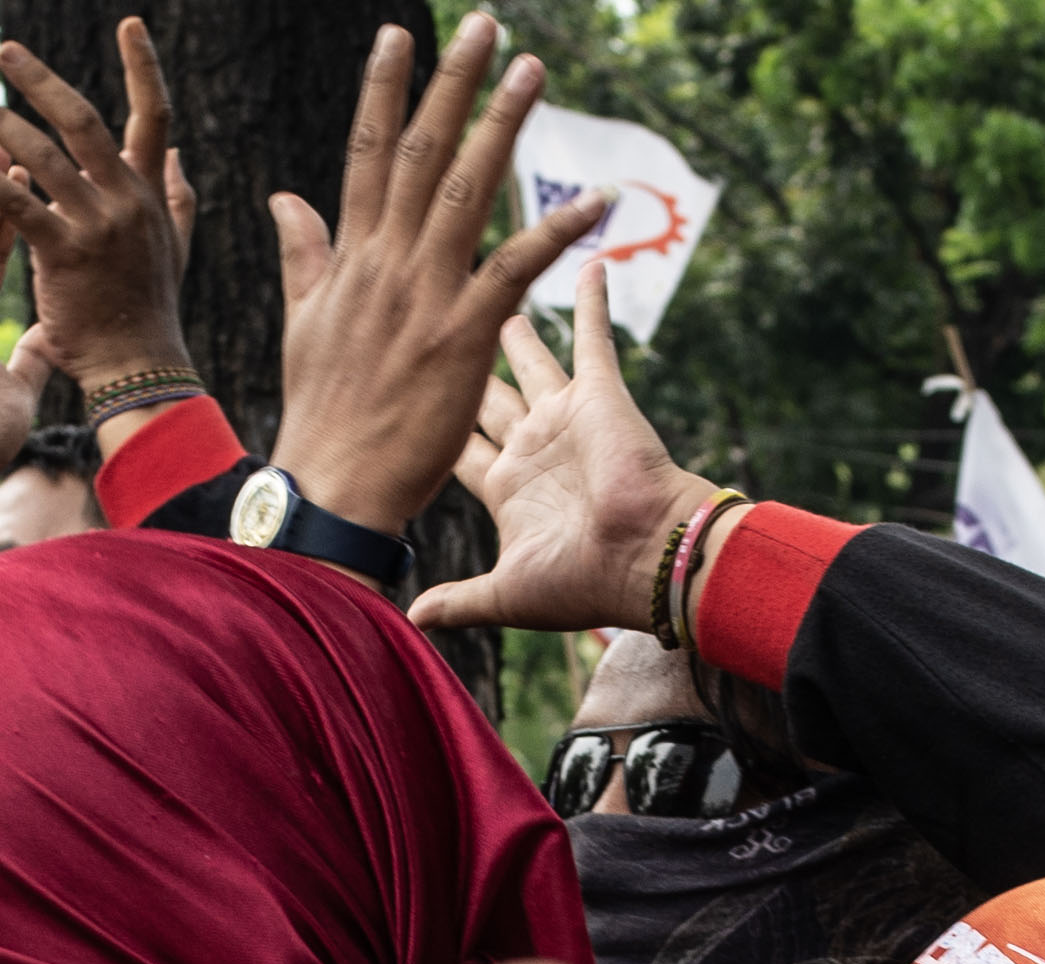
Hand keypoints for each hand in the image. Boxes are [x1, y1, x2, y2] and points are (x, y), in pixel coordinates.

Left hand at [0, 23, 193, 397]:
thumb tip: (175, 154)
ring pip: (42, 155)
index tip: (131, 24)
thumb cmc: (150, 313)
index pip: (154, 115)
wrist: (140, 367)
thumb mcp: (174, 247)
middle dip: (41, 81)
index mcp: (149, 191)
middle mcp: (126, 198)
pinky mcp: (65, 254)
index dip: (144, 67)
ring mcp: (97, 224)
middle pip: (83, 119)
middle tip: (4, 51)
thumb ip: (176, 197)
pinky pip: (18, 207)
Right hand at [268, 16, 614, 540]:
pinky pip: (514, 269)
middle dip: (453, 86)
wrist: (330, 489)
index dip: (383, 94)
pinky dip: (555, 233)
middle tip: (485, 28)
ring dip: (503, 128)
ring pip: (467, 193)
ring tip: (534, 72)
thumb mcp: (305, 324)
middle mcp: (387, 265)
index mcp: (352, 260)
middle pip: (423, 155)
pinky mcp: (461, 338)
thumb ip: (304, 255)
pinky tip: (596, 202)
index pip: (368, 157)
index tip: (397, 38)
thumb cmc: (320, 415)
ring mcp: (425, 298)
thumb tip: (285, 198)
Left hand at [418, 279, 727, 638]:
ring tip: (498, 283)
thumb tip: (408, 619)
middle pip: (487, 397)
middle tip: (436, 325)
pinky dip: (593, 299)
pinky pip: (594, 336)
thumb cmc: (582, 582)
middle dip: (462, 366)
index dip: (430, 430)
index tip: (400, 403)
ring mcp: (563, 419)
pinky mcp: (599, 395)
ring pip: (531, 359)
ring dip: (515, 324)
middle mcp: (531, 448)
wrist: (644, 561)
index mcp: (506, 491)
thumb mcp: (505, 595)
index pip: (459, 451)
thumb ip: (459, 600)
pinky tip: (591, 263)